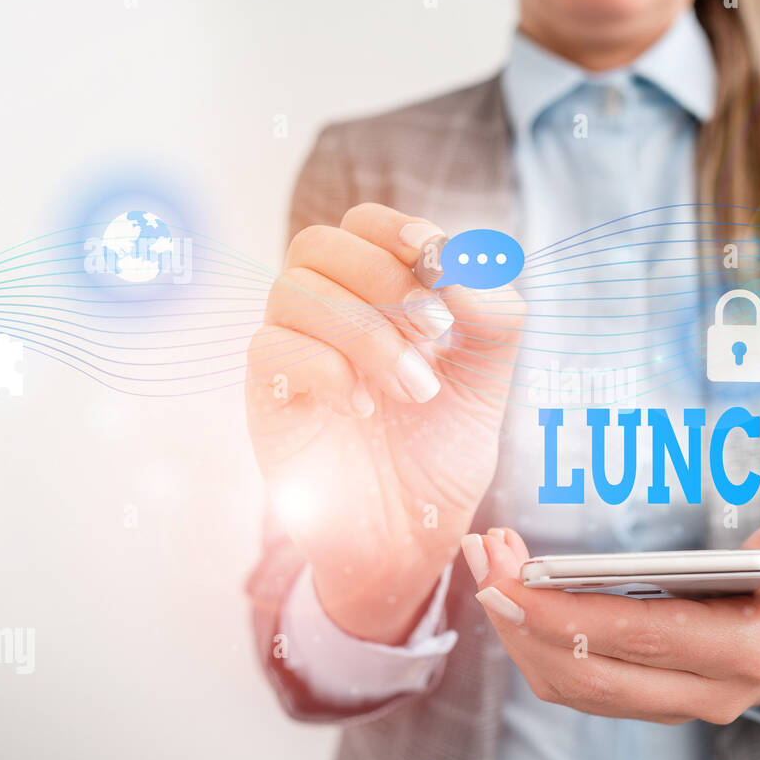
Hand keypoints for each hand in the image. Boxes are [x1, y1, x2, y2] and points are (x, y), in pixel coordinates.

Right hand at [246, 204, 523, 642]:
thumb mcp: (489, 378)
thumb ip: (492, 315)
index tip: (436, 258)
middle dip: (384, 279)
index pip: (364, 223)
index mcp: (376, 296)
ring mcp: (290, 351)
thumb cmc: (442, 450)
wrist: (410, 535)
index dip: (396, 227)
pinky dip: (328, 369)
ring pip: (295, 290)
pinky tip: (365, 409)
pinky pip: (272, 348)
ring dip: (367, 333)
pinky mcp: (267, 396)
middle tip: (436, 335)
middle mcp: (325, 313)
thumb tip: (462, 266)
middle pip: (320, 245)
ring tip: (415, 390)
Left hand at [460, 519, 759, 723]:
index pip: (639, 638)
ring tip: (488, 563)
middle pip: (587, 669)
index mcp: (743, 654)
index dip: (568, 610)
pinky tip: (512, 593)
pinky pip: (573, 686)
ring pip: (570, 685)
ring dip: (517, 628)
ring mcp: (669, 705)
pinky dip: (532, 642)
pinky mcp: (644, 700)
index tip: (515, 573)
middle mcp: (702, 693)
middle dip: (523, 614)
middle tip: (483, 555)